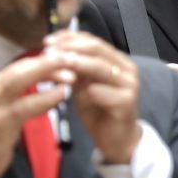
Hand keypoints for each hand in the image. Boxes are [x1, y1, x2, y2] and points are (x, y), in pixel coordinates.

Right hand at [0, 54, 70, 177]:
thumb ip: (16, 92)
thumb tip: (43, 77)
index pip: (20, 65)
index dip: (44, 60)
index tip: (65, 58)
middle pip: (22, 67)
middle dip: (49, 61)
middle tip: (72, 58)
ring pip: (23, 80)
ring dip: (49, 75)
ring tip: (72, 75)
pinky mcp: (0, 120)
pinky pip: (27, 104)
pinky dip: (46, 97)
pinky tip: (62, 94)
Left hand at [44, 31, 142, 164]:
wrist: (115, 139)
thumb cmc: (97, 110)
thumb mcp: (82, 85)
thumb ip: (73, 68)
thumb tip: (53, 50)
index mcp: (116, 60)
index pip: (93, 41)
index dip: (70, 38)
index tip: (47, 40)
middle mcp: (126, 68)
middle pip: (97, 49)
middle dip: (70, 48)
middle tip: (50, 51)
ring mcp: (129, 84)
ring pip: (101, 68)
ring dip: (77, 64)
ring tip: (59, 62)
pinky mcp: (127, 102)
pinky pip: (103, 92)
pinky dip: (87, 90)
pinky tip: (74, 91)